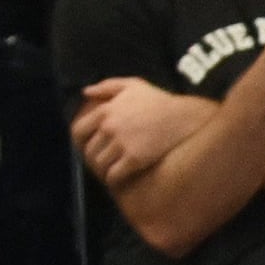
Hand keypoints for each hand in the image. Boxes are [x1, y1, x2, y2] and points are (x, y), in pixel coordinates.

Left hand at [72, 77, 214, 185]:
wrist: (185, 118)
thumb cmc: (160, 101)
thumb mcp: (134, 85)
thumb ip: (107, 86)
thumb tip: (85, 92)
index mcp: (105, 111)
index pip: (78, 131)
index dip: (81, 141)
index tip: (89, 145)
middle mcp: (109, 128)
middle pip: (89, 151)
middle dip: (95, 157)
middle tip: (105, 160)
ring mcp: (121, 144)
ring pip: (100, 164)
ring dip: (104, 169)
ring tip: (113, 170)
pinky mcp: (134, 159)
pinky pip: (113, 175)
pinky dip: (114, 179)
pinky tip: (121, 177)